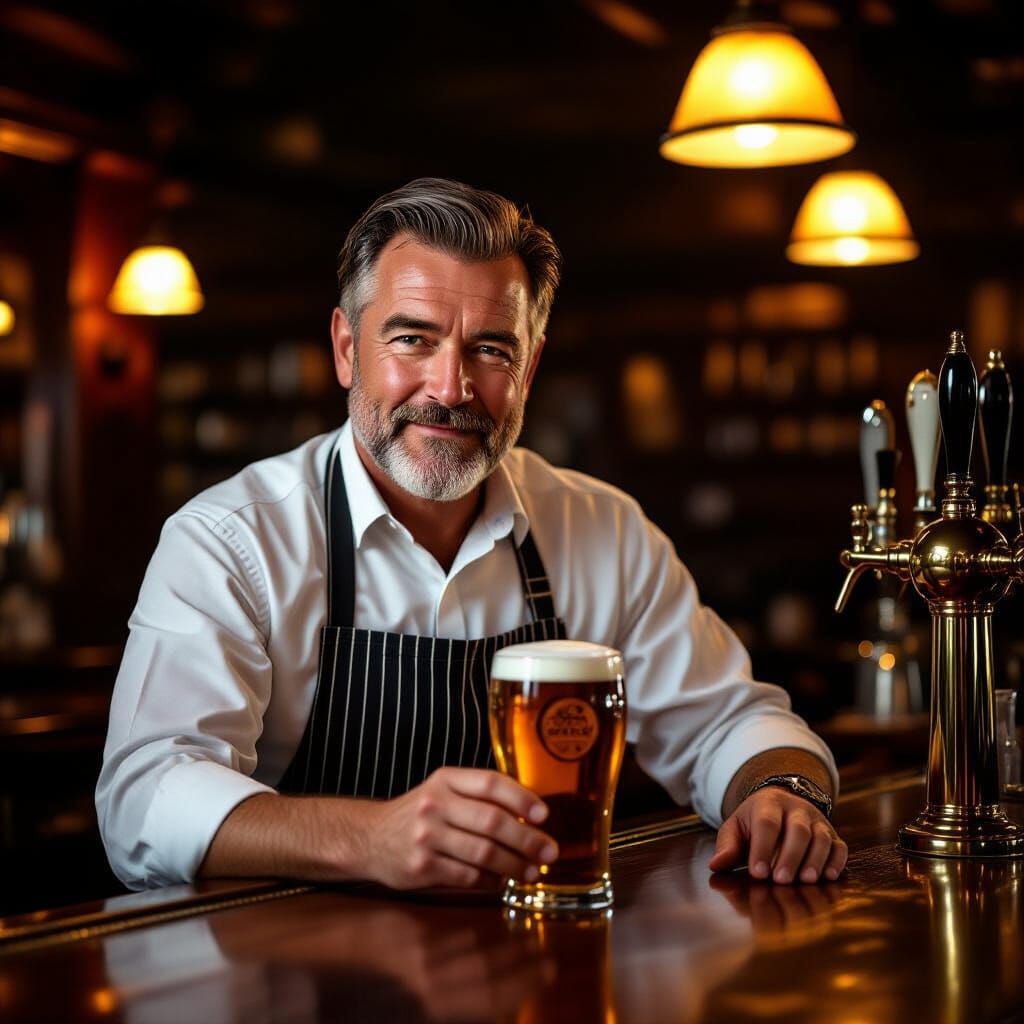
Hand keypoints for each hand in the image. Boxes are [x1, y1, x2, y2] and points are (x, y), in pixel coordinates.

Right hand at [361, 767, 558, 889]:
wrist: (370, 837)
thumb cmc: (419, 814)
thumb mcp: (443, 792)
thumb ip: (478, 797)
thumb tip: (530, 816)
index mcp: (445, 780)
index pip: (490, 783)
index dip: (521, 798)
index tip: (543, 814)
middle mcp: (435, 804)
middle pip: (492, 820)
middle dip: (527, 839)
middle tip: (550, 852)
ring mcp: (426, 836)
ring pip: (483, 852)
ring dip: (515, 865)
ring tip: (533, 872)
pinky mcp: (421, 867)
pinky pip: (468, 875)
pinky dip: (491, 880)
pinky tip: (502, 881)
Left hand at [707, 787, 847, 883]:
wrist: (780, 804)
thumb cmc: (753, 823)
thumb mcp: (737, 827)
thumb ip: (728, 845)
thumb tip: (716, 865)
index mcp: (768, 804)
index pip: (767, 823)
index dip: (763, 848)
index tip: (758, 873)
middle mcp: (796, 809)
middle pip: (798, 830)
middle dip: (790, 856)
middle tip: (782, 881)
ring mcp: (817, 821)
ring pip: (821, 837)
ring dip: (815, 860)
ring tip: (806, 881)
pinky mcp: (833, 834)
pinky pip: (840, 846)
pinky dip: (837, 862)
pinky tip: (829, 877)